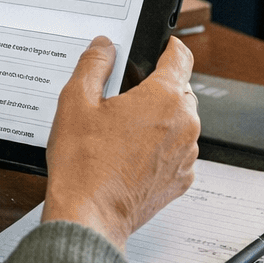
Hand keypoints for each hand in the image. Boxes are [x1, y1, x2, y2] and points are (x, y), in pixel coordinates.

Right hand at [42, 35, 199, 250]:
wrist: (89, 216)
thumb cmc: (84, 164)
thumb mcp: (76, 101)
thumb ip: (94, 64)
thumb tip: (104, 46)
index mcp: (165, 98)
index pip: (180, 56)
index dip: (168, 47)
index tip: (161, 47)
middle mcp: (185, 125)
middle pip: (180, 90)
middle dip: (156, 89)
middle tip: (124, 98)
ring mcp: (187, 155)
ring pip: (179, 122)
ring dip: (159, 120)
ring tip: (122, 132)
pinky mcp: (181, 180)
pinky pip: (177, 152)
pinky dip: (160, 149)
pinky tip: (130, 155)